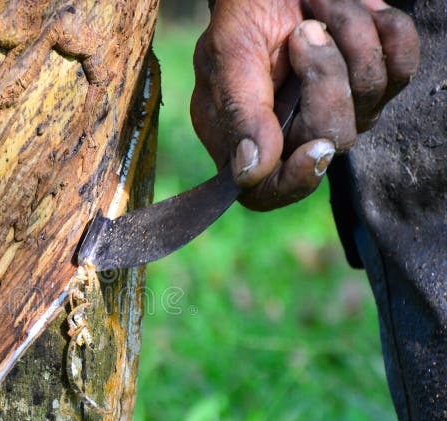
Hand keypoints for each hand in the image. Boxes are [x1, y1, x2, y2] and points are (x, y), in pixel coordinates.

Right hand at [190, 0, 419, 210]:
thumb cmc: (241, 17)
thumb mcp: (228, 58)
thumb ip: (239, 113)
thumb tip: (249, 172)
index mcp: (245, 140)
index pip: (269, 191)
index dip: (296, 181)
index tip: (316, 148)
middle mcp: (293, 134)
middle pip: (332, 139)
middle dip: (325, 78)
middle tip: (303, 30)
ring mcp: (339, 110)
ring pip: (371, 96)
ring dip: (349, 36)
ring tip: (318, 6)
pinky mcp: (373, 80)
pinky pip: (402, 65)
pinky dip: (383, 28)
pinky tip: (348, 9)